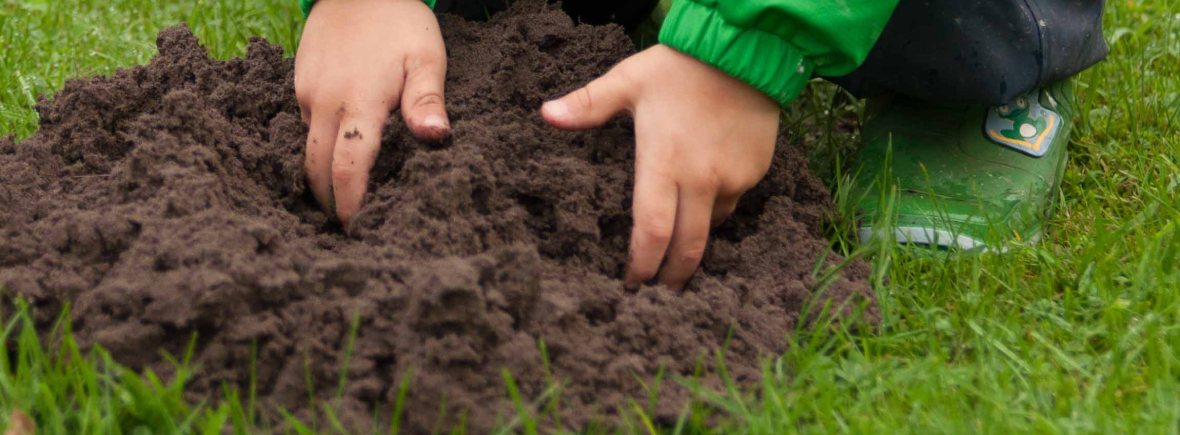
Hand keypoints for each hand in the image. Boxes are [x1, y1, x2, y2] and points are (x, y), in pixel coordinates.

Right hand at [295, 0, 449, 224]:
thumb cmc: (399, 21)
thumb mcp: (426, 58)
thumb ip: (427, 100)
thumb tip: (436, 137)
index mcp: (358, 102)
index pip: (347, 167)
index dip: (350, 204)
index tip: (359, 229)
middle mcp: (324, 103)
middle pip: (317, 170)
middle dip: (331, 203)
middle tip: (351, 227)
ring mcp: (306, 95)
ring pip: (307, 152)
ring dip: (322, 180)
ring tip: (344, 201)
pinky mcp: (298, 88)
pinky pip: (304, 130)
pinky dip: (319, 151)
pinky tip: (339, 158)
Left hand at [542, 45, 779, 289]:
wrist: (746, 51)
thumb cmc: (679, 67)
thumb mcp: (628, 81)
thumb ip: (588, 104)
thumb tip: (545, 114)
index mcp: (664, 162)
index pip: (652, 231)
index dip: (641, 265)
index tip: (631, 285)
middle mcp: (701, 179)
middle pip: (686, 248)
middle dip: (671, 277)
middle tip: (658, 294)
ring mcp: (732, 179)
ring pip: (711, 225)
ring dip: (694, 235)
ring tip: (679, 238)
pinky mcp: (754, 173)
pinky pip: (732, 200)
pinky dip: (716, 203)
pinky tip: (707, 186)